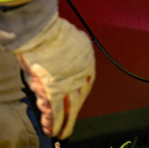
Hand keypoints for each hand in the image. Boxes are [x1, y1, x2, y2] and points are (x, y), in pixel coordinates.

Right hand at [15, 16, 95, 138]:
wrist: (43, 33)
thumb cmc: (55, 34)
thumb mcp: (76, 40)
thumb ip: (76, 51)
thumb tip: (76, 54)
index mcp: (88, 63)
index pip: (86, 86)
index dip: (79, 97)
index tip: (75, 104)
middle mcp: (81, 76)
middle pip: (78, 100)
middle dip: (72, 115)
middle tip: (68, 127)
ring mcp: (69, 84)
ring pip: (68, 108)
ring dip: (63, 123)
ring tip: (58, 132)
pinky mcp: (54, 90)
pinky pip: (57, 110)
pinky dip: (55, 122)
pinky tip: (53, 130)